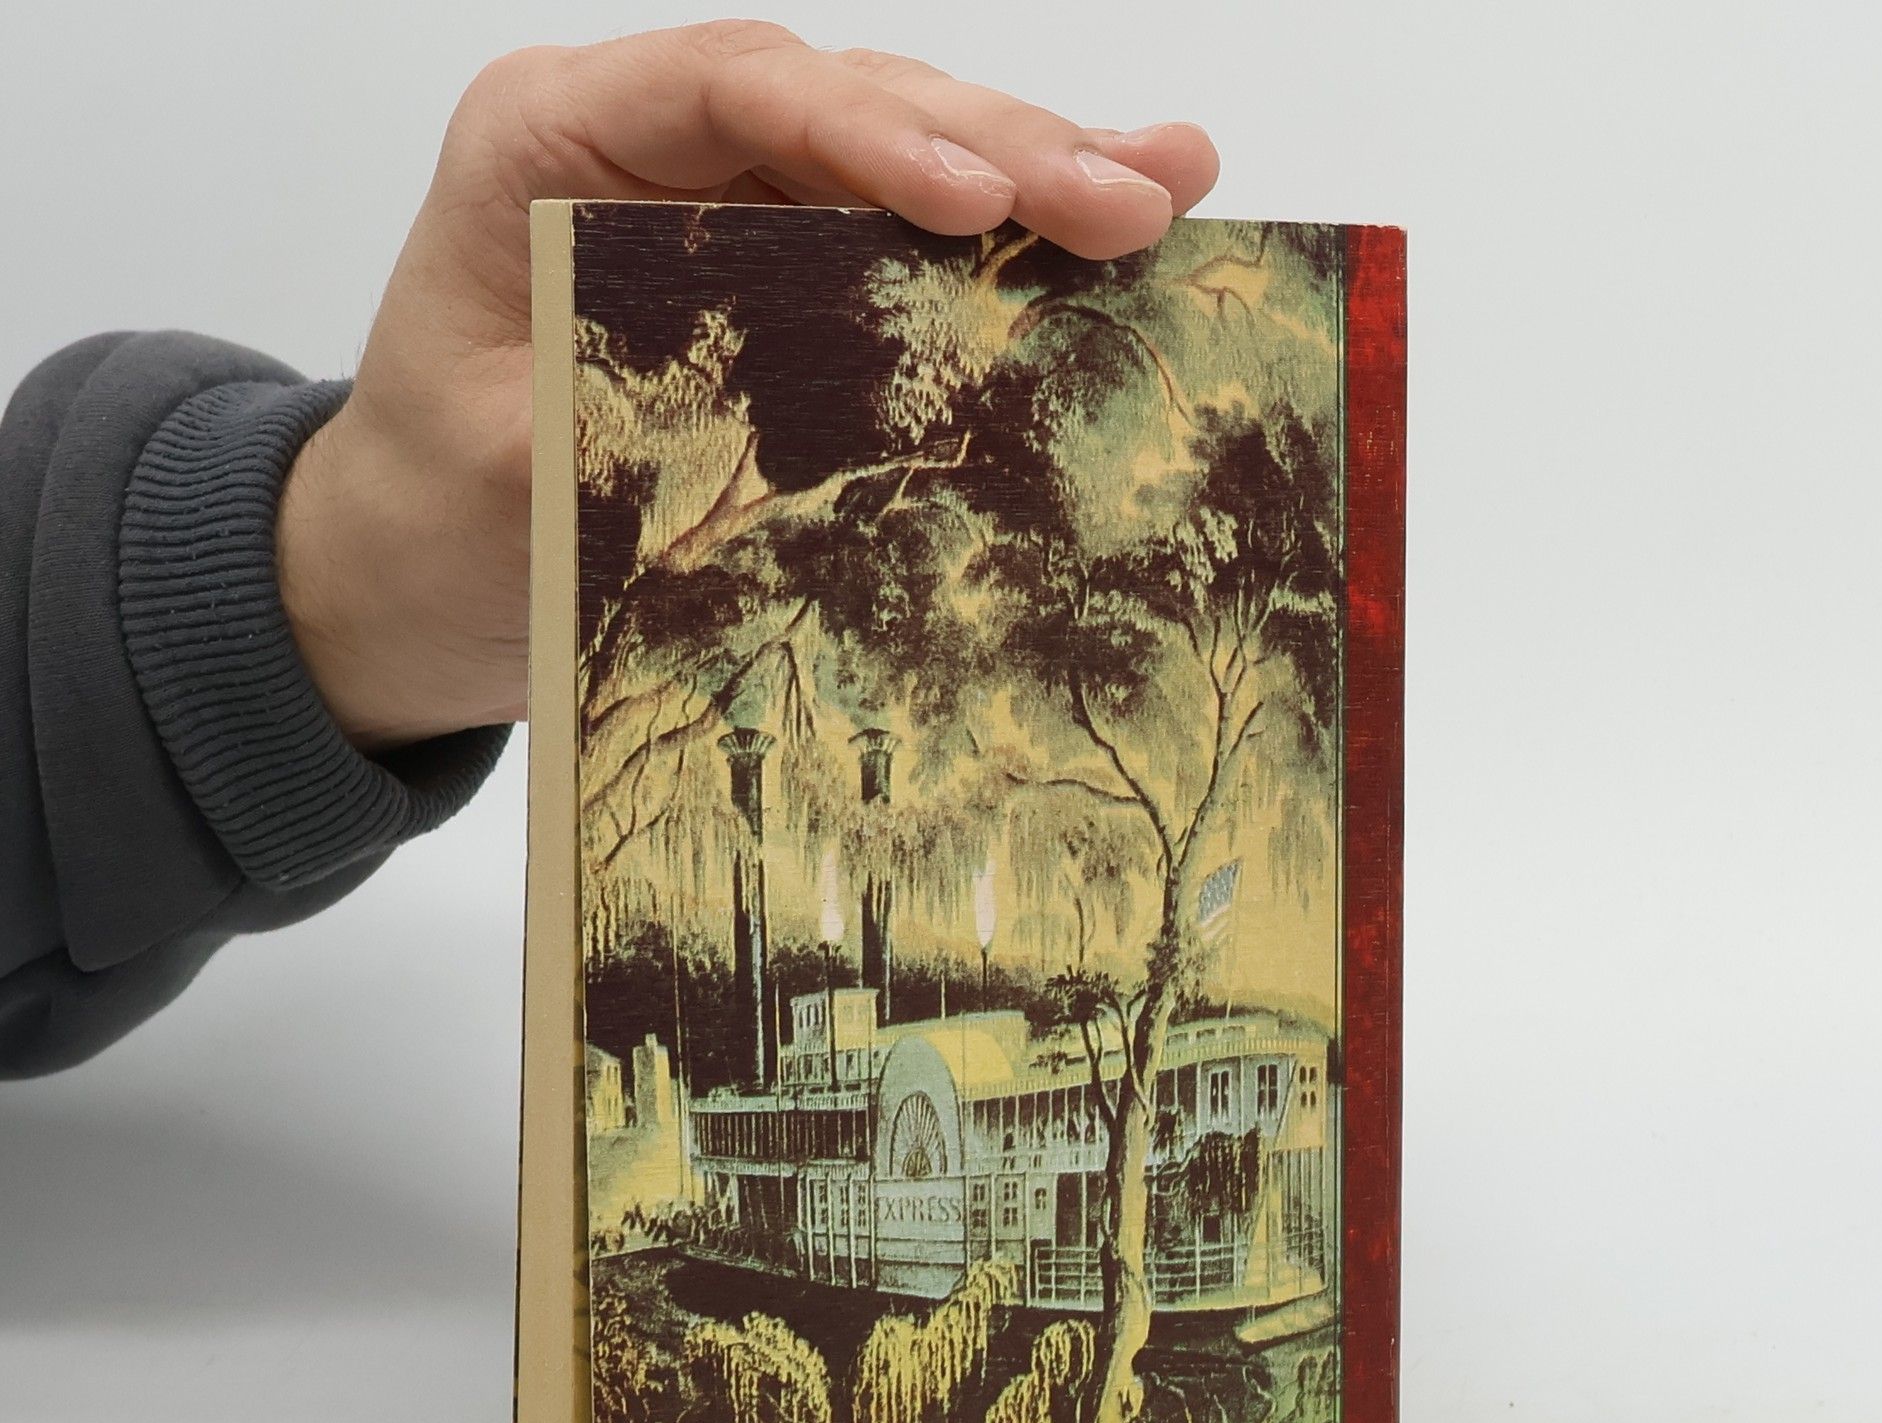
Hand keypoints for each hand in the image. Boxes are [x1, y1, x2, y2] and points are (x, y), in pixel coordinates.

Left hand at [275, 22, 1218, 751]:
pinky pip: (898, 238)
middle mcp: (647, 142)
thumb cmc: (430, 513)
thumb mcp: (503, 474)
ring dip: (1034, 175)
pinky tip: (1114, 220)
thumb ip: (637, 421)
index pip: (727, 94)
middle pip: (841, 106)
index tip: (974, 201)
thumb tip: (800, 428)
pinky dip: (1002, 243)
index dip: (865, 135)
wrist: (413, 566)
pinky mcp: (775, 272)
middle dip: (996, 151)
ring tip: (1165, 187)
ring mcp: (722, 200)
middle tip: (1133, 196)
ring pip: (895, 152)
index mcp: (546, 139)